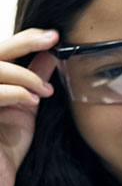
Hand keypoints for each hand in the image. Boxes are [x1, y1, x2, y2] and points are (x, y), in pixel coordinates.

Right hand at [0, 29, 58, 185]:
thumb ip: (32, 82)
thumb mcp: (23, 111)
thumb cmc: (3, 150)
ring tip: (44, 90)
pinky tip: (32, 99)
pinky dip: (15, 91)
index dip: (23, 39)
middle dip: (23, 41)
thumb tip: (49, 56)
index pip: (0, 51)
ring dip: (23, 74)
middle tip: (52, 39)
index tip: (52, 35)